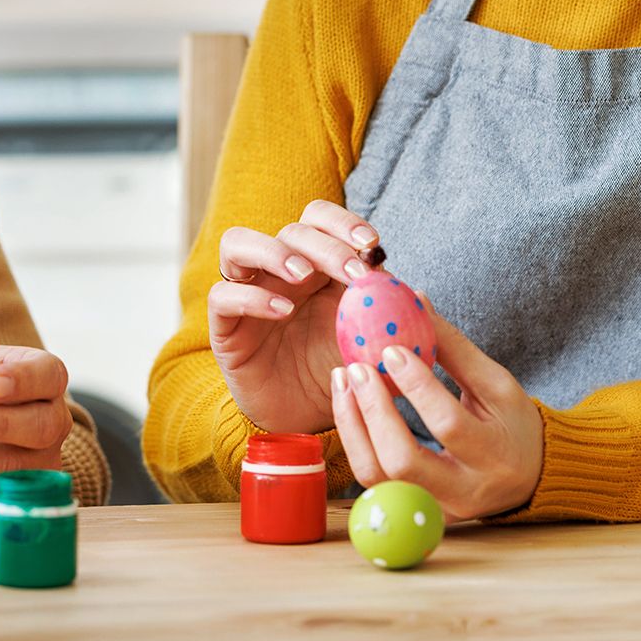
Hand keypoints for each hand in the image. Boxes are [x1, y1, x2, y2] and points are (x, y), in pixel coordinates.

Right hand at [208, 199, 383, 436]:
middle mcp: (277, 272)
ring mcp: (247, 293)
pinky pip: (223, 295)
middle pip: (291, 230)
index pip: (320, 219)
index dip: (344, 222)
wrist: (303, 420)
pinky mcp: (225, 325)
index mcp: (315, 265)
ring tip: (303, 275)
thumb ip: (390, 320)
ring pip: (238, 243)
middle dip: (326, 245)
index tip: (372, 245)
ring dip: (274, 252)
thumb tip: (417, 293)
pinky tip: (282, 312)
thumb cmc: (336, 374)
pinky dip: (252, 297)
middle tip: (353, 273)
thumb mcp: (369, 346)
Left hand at [330, 313, 543, 520]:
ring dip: (352, 426)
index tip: (391, 349)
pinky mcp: (413, 510)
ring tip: (343, 380)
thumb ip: (454, 347)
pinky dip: (354, 440)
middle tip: (356, 367)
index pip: (448, 425)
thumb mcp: (495, 383)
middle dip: (373, 411)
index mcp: (494, 456)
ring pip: (377, 478)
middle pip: (404, 462)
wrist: (528, 477)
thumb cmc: (511, 423)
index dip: (417, 387)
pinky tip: (347, 404)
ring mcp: (434, 508)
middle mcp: (464, 492)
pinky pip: (371, 481)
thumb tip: (416, 300)